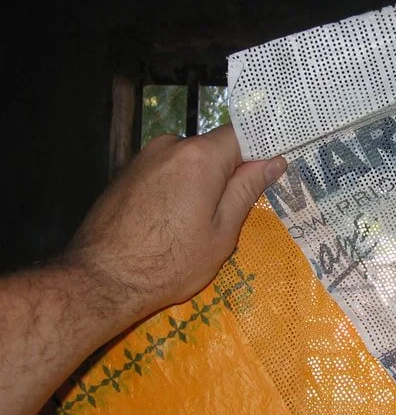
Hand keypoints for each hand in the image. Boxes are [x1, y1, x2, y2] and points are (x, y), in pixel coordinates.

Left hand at [66, 125, 286, 323]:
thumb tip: (273, 162)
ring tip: (196, 226)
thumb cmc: (171, 262)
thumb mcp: (222, 232)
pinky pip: (166, 173)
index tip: (274, 170)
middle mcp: (170, 146)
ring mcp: (144, 158)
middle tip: (233, 215)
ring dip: (200, 185)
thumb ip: (247, 190)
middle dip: (228, 175)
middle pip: (213, 150)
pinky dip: (177, 191)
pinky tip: (170, 224)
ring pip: (188, 163)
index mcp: (200, 157)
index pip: (242, 135)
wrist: (103, 280)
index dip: (261, 150)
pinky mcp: (127, 174)